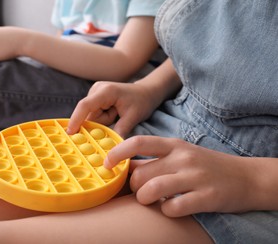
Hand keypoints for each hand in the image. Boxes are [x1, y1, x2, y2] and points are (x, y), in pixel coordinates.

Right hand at [67, 81, 157, 137]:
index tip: (70, 133)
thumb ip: (120, 132)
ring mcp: (95, 93)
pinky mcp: (95, 99)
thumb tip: (110, 149)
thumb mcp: (133, 117)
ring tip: (118, 115)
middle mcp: (97, 90)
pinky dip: (103, 120)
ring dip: (103, 122)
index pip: (85, 106)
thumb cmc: (142, 101)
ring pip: (91, 117)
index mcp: (106, 91)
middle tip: (114, 122)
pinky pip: (94, 116)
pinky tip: (114, 115)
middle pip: (88, 114)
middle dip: (99, 124)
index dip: (76, 119)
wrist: (146, 92)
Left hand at [105, 136, 256, 216]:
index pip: (138, 143)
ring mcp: (195, 176)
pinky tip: (172, 208)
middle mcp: (182, 158)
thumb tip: (125, 166)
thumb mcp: (181, 154)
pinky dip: (166, 210)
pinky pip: (173, 207)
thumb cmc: (206, 165)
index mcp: (174, 145)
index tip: (106, 163)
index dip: (118, 153)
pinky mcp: (206, 196)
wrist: (247, 177)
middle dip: (133, 186)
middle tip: (140, 191)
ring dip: (145, 199)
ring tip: (152, 200)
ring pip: (152, 189)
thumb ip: (155, 158)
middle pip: (140, 173)